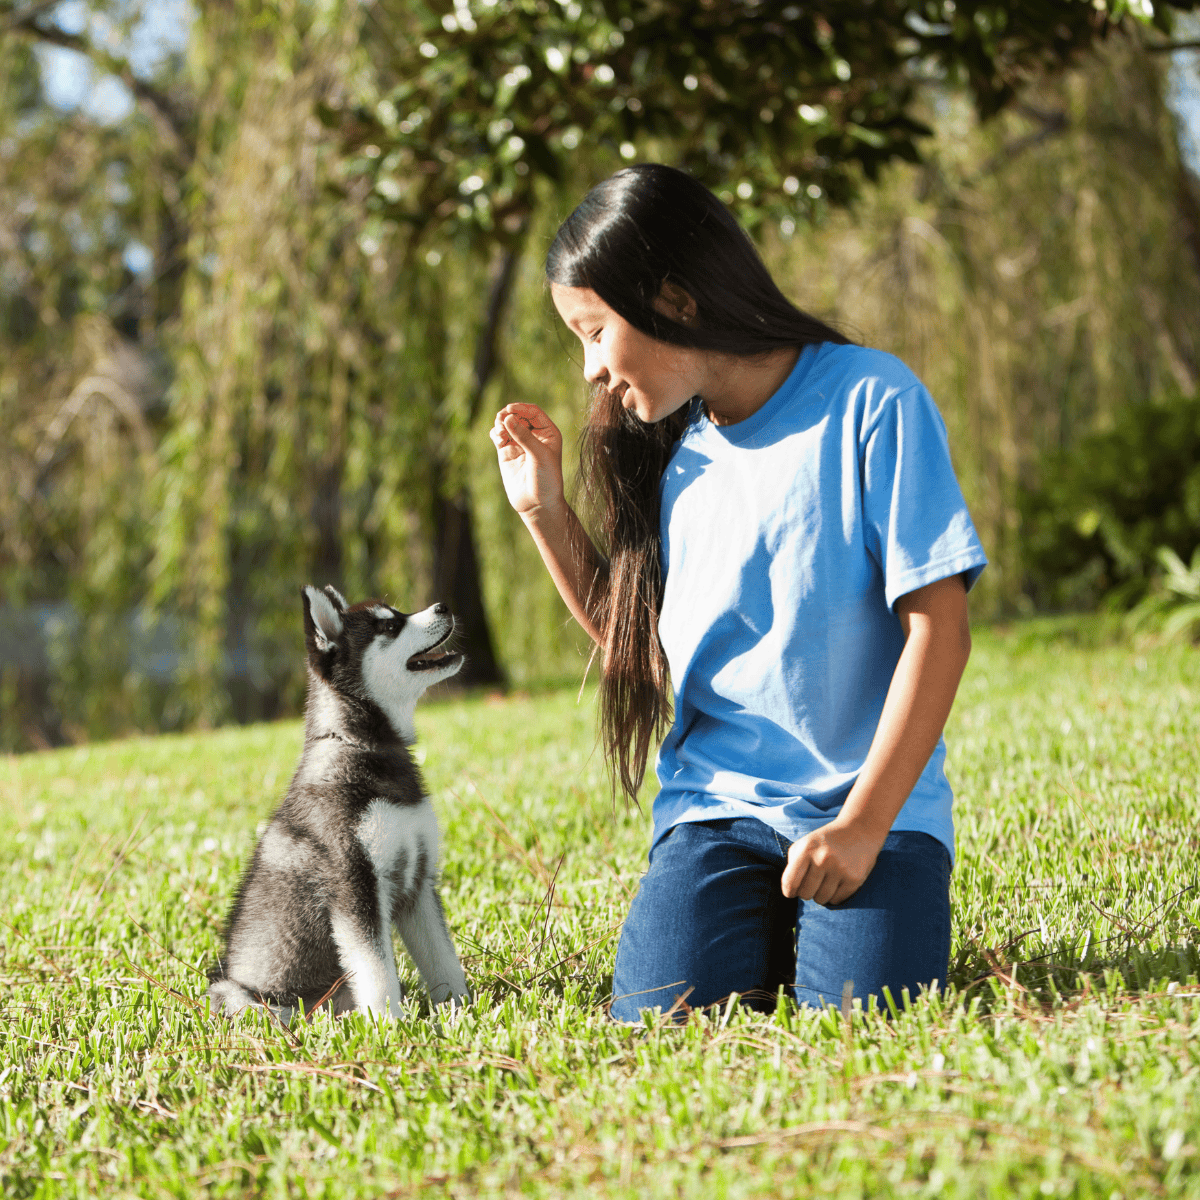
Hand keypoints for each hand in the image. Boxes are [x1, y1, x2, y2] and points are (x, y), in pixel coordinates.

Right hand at [489, 403, 564, 519]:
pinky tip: (498, 438)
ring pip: (506, 424)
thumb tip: (507, 417)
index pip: (533, 412)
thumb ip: (524, 436)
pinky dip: (495, 433)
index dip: (521, 408)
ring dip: (500, 423)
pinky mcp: (507, 453)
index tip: (510, 410)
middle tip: (502, 420)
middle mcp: (534, 436)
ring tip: (500, 432)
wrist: (537, 504)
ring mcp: (519, 444)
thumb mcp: (539, 455)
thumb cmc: (546, 480)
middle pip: (518, 415)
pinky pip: (498, 436)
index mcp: (548, 433)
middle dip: (509, 415)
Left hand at [780, 817, 885, 905]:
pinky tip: (837, 884)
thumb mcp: (805, 843)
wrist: (859, 830)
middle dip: (806, 892)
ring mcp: (840, 869)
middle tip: (812, 885)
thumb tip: (789, 888)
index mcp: (807, 849)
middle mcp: (823, 859)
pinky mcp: (854, 879)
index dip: (788, 891)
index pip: (790, 881)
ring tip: (825, 883)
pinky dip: (834, 896)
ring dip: (821, 895)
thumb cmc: (827, 840)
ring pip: (821, 899)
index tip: (791, 893)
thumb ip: (793, 862)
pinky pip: (837, 900)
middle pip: (805, 894)